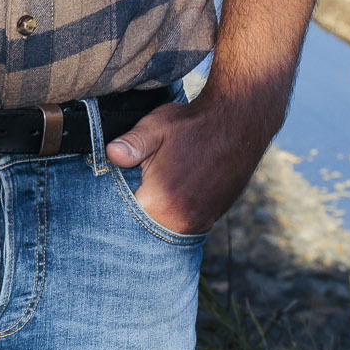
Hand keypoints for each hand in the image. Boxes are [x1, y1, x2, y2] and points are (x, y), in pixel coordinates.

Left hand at [103, 87, 277, 235]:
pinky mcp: (213, 217)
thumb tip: (110, 155)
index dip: (118, 200)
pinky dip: (175, 211)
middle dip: (138, 206)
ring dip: (158, 211)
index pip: (126, 216)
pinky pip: (185, 222)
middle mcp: (183, 221)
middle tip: (139, 181)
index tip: (118, 185)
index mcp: (162, 203)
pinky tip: (173, 190)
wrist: (238, 123)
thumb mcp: (154, 128)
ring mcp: (201, 221)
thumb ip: (130, 145)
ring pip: (166, 226)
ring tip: (157, 185)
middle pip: (145, 224)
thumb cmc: (192, 124)